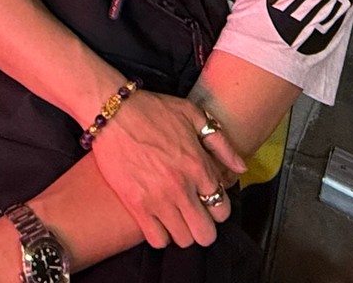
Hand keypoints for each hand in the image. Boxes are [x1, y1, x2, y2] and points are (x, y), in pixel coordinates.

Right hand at [90, 91, 245, 247]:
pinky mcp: (136, 205)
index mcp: (198, 166)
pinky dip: (161, 235)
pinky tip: (159, 220)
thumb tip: (240, 167)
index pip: (222, 210)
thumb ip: (221, 143)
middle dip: (204, 227)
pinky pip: (158, 240)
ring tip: (177, 217)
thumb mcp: (193, 115)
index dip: (218, 208)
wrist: (112, 112)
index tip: (208, 201)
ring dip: (183, 231)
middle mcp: (181, 187)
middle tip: (195, 215)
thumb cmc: (152, 110)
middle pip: (206, 234)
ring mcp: (158, 199)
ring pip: (183, 240)